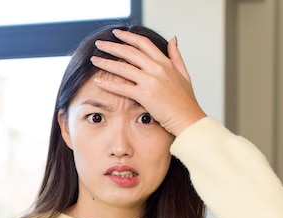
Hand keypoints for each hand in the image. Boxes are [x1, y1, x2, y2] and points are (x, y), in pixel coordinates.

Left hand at [90, 29, 205, 135]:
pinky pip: (122, 88)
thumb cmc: (186, 100)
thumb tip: (173, 39)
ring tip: (94, 59)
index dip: (128, 36)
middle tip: (99, 44)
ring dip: (106, 62)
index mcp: (165, 62)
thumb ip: (176, 56)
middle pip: (130, 52)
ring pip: (123, 68)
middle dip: (112, 47)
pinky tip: (98, 81)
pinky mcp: (145, 95)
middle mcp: (157, 68)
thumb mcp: (184, 73)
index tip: (116, 33)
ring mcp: (151, 81)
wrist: (188, 119)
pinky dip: (109, 84)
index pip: (143, 43)